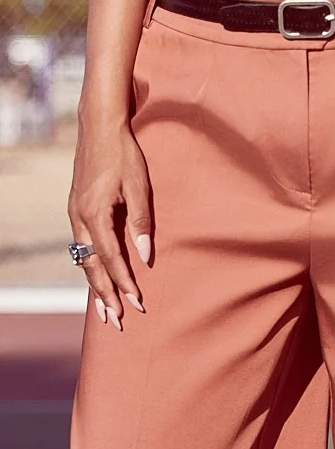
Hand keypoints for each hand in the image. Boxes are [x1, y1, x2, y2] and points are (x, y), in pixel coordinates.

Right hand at [68, 122, 151, 329]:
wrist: (99, 127)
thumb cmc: (123, 153)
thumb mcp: (139, 184)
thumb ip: (142, 221)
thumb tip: (146, 256)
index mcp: (95, 213)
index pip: (110, 258)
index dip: (123, 282)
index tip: (136, 302)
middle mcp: (79, 218)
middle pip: (90, 266)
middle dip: (105, 295)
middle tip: (116, 321)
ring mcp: (74, 214)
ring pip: (82, 259)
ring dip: (95, 285)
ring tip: (105, 310)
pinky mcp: (76, 209)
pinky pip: (81, 246)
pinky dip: (89, 266)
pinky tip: (96, 277)